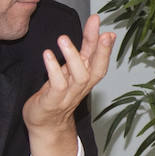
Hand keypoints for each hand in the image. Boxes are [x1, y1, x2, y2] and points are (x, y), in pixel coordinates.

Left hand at [23, 14, 114, 155]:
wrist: (45, 123)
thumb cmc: (58, 93)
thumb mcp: (73, 68)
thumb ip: (87, 50)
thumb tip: (103, 32)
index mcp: (86, 77)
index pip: (100, 61)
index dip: (105, 47)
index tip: (109, 32)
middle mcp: (81, 87)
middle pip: (97, 70)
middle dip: (102, 52)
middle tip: (102, 34)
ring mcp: (67, 96)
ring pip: (79, 77)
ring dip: (73, 57)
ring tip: (63, 38)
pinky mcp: (52, 102)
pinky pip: (57, 86)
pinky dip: (53, 70)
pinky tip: (48, 54)